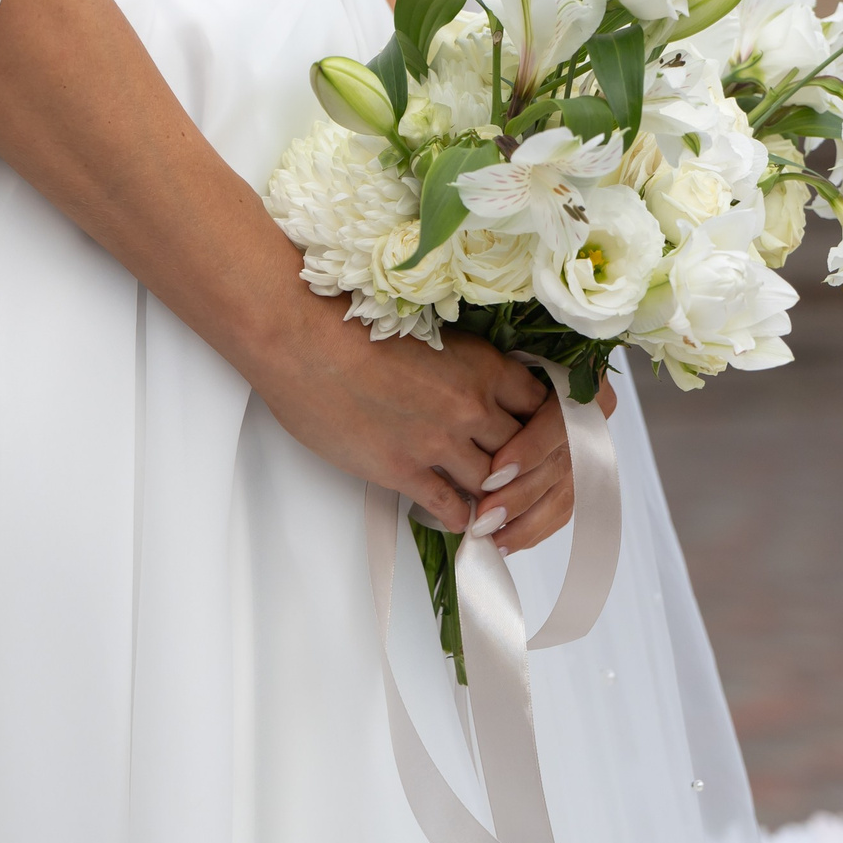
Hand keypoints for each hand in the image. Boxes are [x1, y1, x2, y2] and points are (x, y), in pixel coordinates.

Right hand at [245, 294, 549, 533]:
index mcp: (483, 365)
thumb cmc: (350, 323)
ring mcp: (438, 441)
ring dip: (496, 497)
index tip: (535, 436)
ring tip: (496, 507)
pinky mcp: (402, 469)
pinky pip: (450, 507)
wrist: (300, 338)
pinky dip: (461, 518)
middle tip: (521, 479)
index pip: (542, 406)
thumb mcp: (428, 333)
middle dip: (524, 467)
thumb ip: (459, 365)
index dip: (542, 426)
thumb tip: (466, 386)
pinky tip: (460, 519)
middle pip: (525, 450)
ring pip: (494, 484)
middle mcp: (470, 405)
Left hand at [467, 371, 618, 554]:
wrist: (534, 369)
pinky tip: (507, 542)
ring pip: (564, 493)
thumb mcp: (498, 361)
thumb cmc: (495, 362)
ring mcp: (593, 448)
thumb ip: (498, 389)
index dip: (530, 450)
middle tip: (484, 516)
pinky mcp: (584, 475)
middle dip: (519, 495)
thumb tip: (466, 418)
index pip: (560, 421)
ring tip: (491, 538)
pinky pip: (564, 508)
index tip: (495, 471)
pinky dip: (534, 528)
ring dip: (525, 521)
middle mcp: (593, 417)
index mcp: (581, 382)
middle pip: (561, 465)